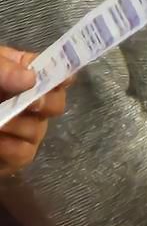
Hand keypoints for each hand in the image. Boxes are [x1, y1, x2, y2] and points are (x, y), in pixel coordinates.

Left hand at [0, 47, 69, 175]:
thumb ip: (0, 69)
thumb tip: (31, 79)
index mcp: (16, 72)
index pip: (53, 70)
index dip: (61, 74)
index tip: (60, 80)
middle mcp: (22, 101)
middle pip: (55, 103)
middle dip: (45, 103)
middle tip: (31, 103)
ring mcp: (18, 130)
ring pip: (38, 130)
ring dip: (18, 126)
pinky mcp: (10, 156)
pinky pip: (24, 154)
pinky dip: (9, 148)